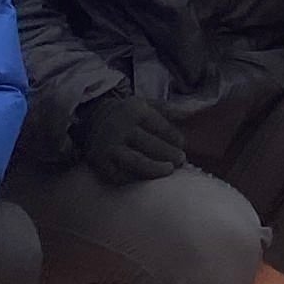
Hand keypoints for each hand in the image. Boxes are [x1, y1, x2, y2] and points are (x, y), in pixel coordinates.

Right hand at [69, 93, 187, 184]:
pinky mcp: (100, 163)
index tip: (182, 145)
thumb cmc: (127, 115)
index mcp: (135, 111)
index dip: (174, 137)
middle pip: (150, 145)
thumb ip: (168, 110)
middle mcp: (120, 128)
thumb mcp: (145, 104)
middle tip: (181, 161)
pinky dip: (136, 179)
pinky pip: (121, 176)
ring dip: (155, 169)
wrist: (92, 120)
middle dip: (169, 154)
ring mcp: (110, 147)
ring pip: (137, 162)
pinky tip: (147, 178)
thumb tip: (191, 113)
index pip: (160, 127)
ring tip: (169, 170)